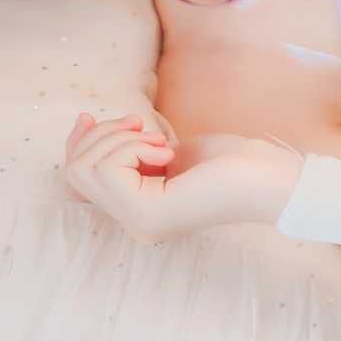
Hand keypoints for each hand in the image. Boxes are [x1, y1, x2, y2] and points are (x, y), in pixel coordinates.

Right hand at [62, 112, 302, 243]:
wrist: (266, 176)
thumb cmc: (227, 161)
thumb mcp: (164, 148)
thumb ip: (125, 146)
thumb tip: (83, 122)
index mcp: (137, 211)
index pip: (77, 180)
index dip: (77, 144)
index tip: (90, 116)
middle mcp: (133, 224)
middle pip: (75, 171)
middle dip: (102, 136)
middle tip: (143, 129)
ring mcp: (138, 222)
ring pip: (86, 168)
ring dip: (119, 139)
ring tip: (159, 142)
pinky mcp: (148, 212)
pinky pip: (108, 168)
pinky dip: (132, 146)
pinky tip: (166, 152)